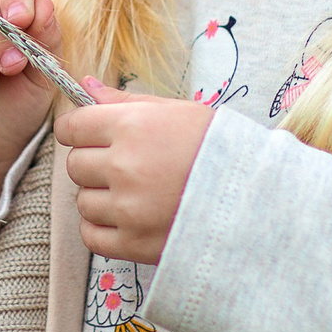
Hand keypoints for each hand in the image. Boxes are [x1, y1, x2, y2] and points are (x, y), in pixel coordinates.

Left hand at [56, 78, 213, 264]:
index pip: (72, 127)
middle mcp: (124, 167)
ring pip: (82, 201)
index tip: (90, 136)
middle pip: (74, 165)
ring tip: (134, 194)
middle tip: (123, 166)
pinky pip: (91, 235)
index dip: (79, 130)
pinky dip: (103, 228)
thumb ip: (126, 101)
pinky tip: (127, 218)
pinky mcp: (134, 244)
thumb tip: (84, 87)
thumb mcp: (179, 112)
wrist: (260, 201)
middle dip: (92, 163)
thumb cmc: (222, 150)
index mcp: (133, 127)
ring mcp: (127, 209)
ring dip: (100, 197)